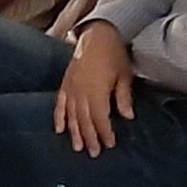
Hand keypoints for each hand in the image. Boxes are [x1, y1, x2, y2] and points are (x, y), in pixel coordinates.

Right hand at [53, 25, 135, 157]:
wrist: (97, 33)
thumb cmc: (114, 53)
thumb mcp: (124, 74)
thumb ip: (123, 96)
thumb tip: (128, 116)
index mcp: (96, 90)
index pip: (100, 117)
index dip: (104, 132)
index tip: (110, 144)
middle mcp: (81, 91)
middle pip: (84, 120)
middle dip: (90, 138)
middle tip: (94, 153)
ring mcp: (71, 87)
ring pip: (71, 115)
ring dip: (75, 132)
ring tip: (77, 147)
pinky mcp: (65, 82)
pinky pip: (60, 103)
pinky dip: (59, 117)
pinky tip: (59, 129)